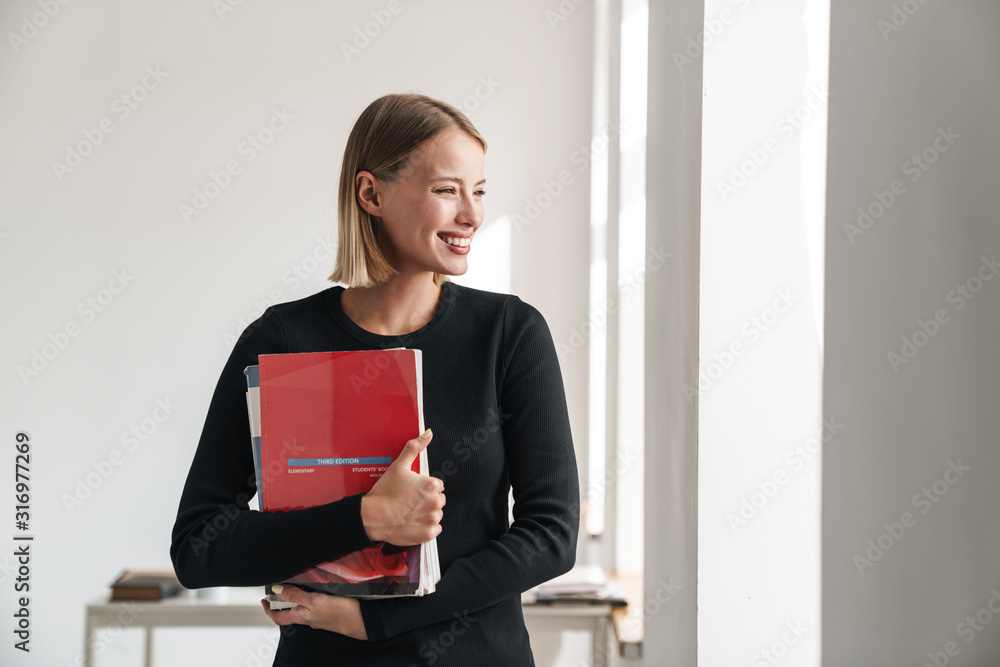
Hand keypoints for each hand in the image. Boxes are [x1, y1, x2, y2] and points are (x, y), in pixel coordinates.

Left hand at [260, 584, 366, 639]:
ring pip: (303, 608)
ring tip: (296, 585)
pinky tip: (317, 590)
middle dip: (283, 601)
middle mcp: (309, 619)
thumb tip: (276, 590)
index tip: (264, 599)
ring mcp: (319, 618)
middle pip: (290, 611)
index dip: (269, 609)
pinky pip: (315, 606)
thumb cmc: (341, 613)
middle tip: (279, 588)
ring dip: (297, 598)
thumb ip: (295, 595)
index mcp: (302, 617)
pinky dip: (310, 598)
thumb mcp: (314, 601)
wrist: (362, 621)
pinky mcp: (329, 614)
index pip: (278, 617)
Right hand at [360, 428, 444, 545]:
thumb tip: (428, 433)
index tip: (412, 491)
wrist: (373, 516)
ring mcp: (433, 519)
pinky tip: (413, 523)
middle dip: (427, 500)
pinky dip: (426, 528)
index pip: (437, 485)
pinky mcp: (428, 534)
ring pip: (436, 514)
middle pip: (438, 500)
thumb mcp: (399, 466)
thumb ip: (414, 448)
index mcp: (432, 485)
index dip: (424, 488)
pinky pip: (434, 529)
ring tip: (409, 513)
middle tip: (409, 502)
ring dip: (427, 514)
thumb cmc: (385, 492)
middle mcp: (436, 502)